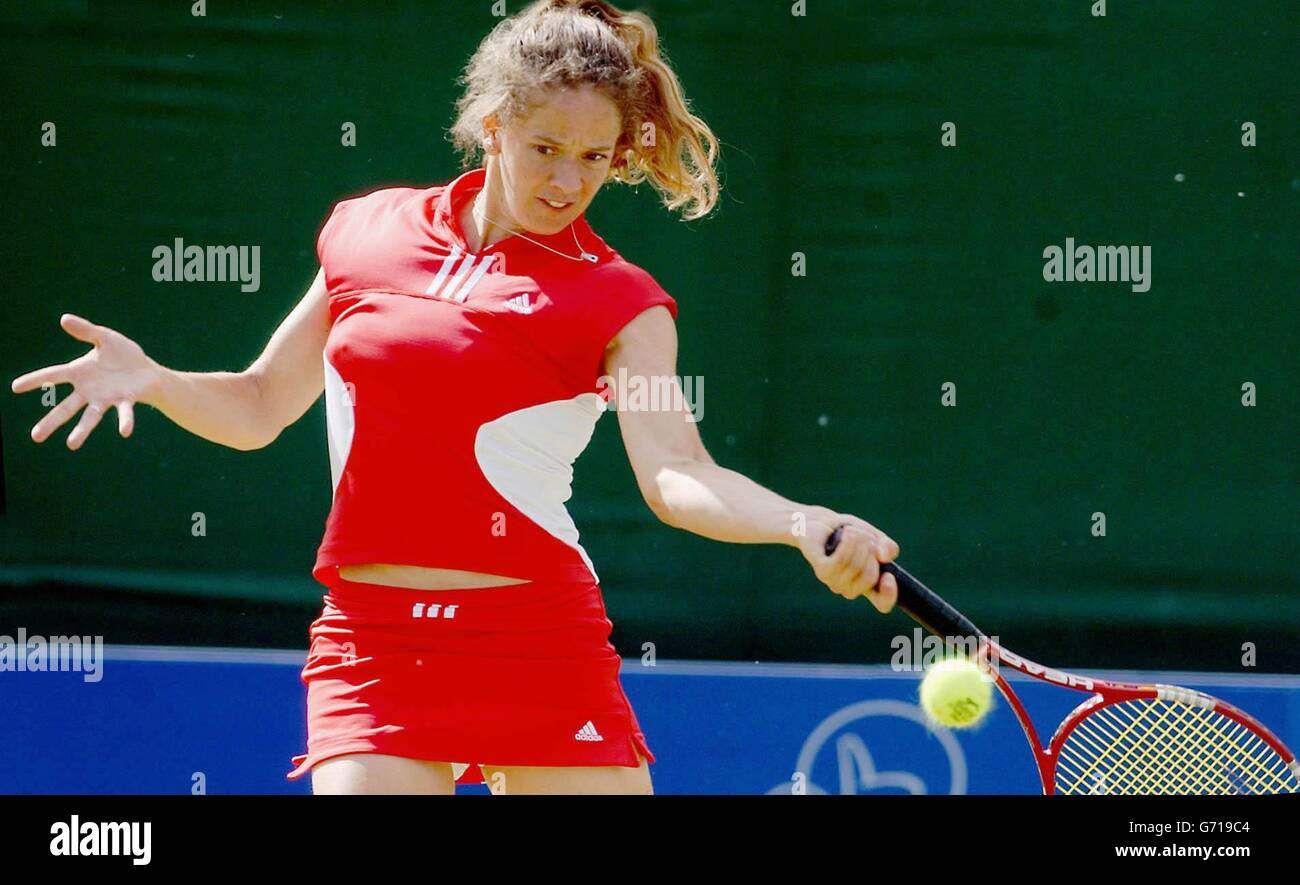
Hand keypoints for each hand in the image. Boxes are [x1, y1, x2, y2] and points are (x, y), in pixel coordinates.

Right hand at [10, 314, 159, 449]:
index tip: (14, 387)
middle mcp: (89, 390)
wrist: (147, 371)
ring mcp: (106, 398)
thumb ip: (86, 330)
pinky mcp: (125, 401)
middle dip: (51, 422)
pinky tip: (125, 432)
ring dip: (82, 430)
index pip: (52, 375)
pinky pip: (124, 412)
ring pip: (91, 417)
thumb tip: (64, 319)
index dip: (35, 380)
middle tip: (35, 437)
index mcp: (79, 372)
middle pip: (66, 407)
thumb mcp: (104, 338)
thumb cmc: (123, 355)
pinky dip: (125, 421)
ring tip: (71, 444)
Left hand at [798, 512, 899, 612]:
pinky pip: (841, 560)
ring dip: (860, 543)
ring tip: (854, 531)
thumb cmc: (849, 533)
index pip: (882, 603)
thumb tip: (885, 558)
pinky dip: (848, 543)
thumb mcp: (876, 538)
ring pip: (855, 567)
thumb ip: (888, 547)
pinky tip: (848, 532)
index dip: (889, 595)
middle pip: (870, 578)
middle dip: (872, 552)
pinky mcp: (823, 570)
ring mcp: (834, 581)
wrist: (820, 521)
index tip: (889, 576)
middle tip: (865, 537)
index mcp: (867, 585)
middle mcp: (850, 587)